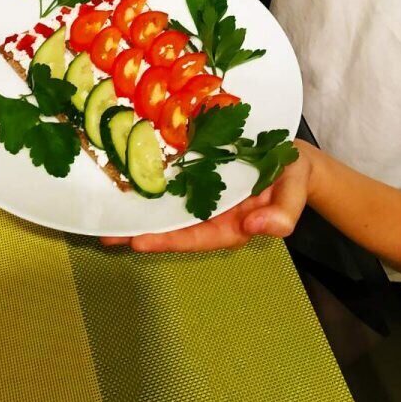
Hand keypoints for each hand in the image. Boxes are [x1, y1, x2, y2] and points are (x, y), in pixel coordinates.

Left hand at [100, 141, 313, 252]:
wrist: (296, 159)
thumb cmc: (294, 178)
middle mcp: (211, 213)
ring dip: (139, 206)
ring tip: (105, 208)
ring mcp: (204, 193)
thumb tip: (257, 228)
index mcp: (231, 226)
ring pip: (167, 203)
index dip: (164, 240)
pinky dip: (153, 179)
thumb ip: (282, 215)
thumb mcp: (294, 195)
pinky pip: (175, 179)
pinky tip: (130, 173)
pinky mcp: (201, 172)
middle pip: (171, 225)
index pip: (192, 237)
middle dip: (139, 229)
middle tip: (104, 233)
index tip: (136, 242)